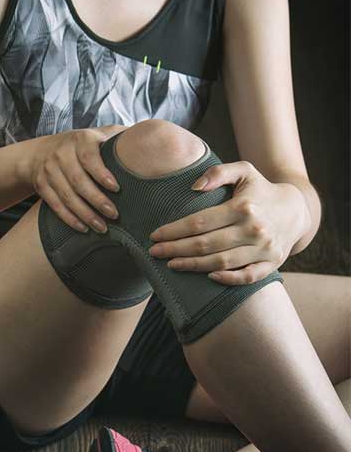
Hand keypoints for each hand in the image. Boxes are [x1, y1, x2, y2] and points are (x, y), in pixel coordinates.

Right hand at [23, 125, 127, 232]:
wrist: (41, 152)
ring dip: (85, 214)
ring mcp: (49, 170)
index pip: (89, 158)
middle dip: (96, 200)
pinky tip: (83, 228)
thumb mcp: (99, 134)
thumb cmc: (82, 146)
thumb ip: (120, 136)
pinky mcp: (41, 185)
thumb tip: (153, 137)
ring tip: (102, 227)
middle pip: (78, 181)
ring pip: (66, 196)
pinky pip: (55, 205)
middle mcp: (61, 153)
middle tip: (114, 215)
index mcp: (80, 140)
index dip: (102, 174)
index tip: (117, 188)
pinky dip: (69, 218)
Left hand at [147, 160, 308, 284]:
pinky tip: (208, 277)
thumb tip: (194, 187)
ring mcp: (264, 249)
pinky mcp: (271, 263)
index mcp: (243, 207)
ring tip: (171, 264)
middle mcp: (254, 229)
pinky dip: (228, 279)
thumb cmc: (260, 190)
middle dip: (176, 249)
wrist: (296, 209)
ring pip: (221, 262)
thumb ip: (219, 173)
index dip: (174, 230)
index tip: (155, 235)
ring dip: (193, 265)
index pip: (200, 222)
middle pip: (206, 244)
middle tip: (154, 252)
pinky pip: (248, 277)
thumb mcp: (244, 171)